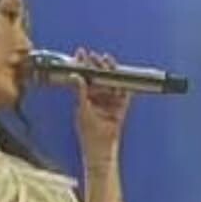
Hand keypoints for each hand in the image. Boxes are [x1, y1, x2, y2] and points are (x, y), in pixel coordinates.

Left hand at [71, 47, 131, 161]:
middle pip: (99, 77)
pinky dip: (124, 84)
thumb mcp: (82, 109)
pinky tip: (121, 75)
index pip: (85, 77)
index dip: (83, 65)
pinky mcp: (121, 106)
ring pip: (111, 82)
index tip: (81, 54)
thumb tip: (76, 77)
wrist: (101, 147)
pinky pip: (124, 93)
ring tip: (106, 60)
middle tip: (94, 55)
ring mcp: (110, 101)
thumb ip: (80, 92)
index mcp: (87, 96)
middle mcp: (99, 97)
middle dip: (97, 65)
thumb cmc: (88, 132)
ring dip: (110, 71)